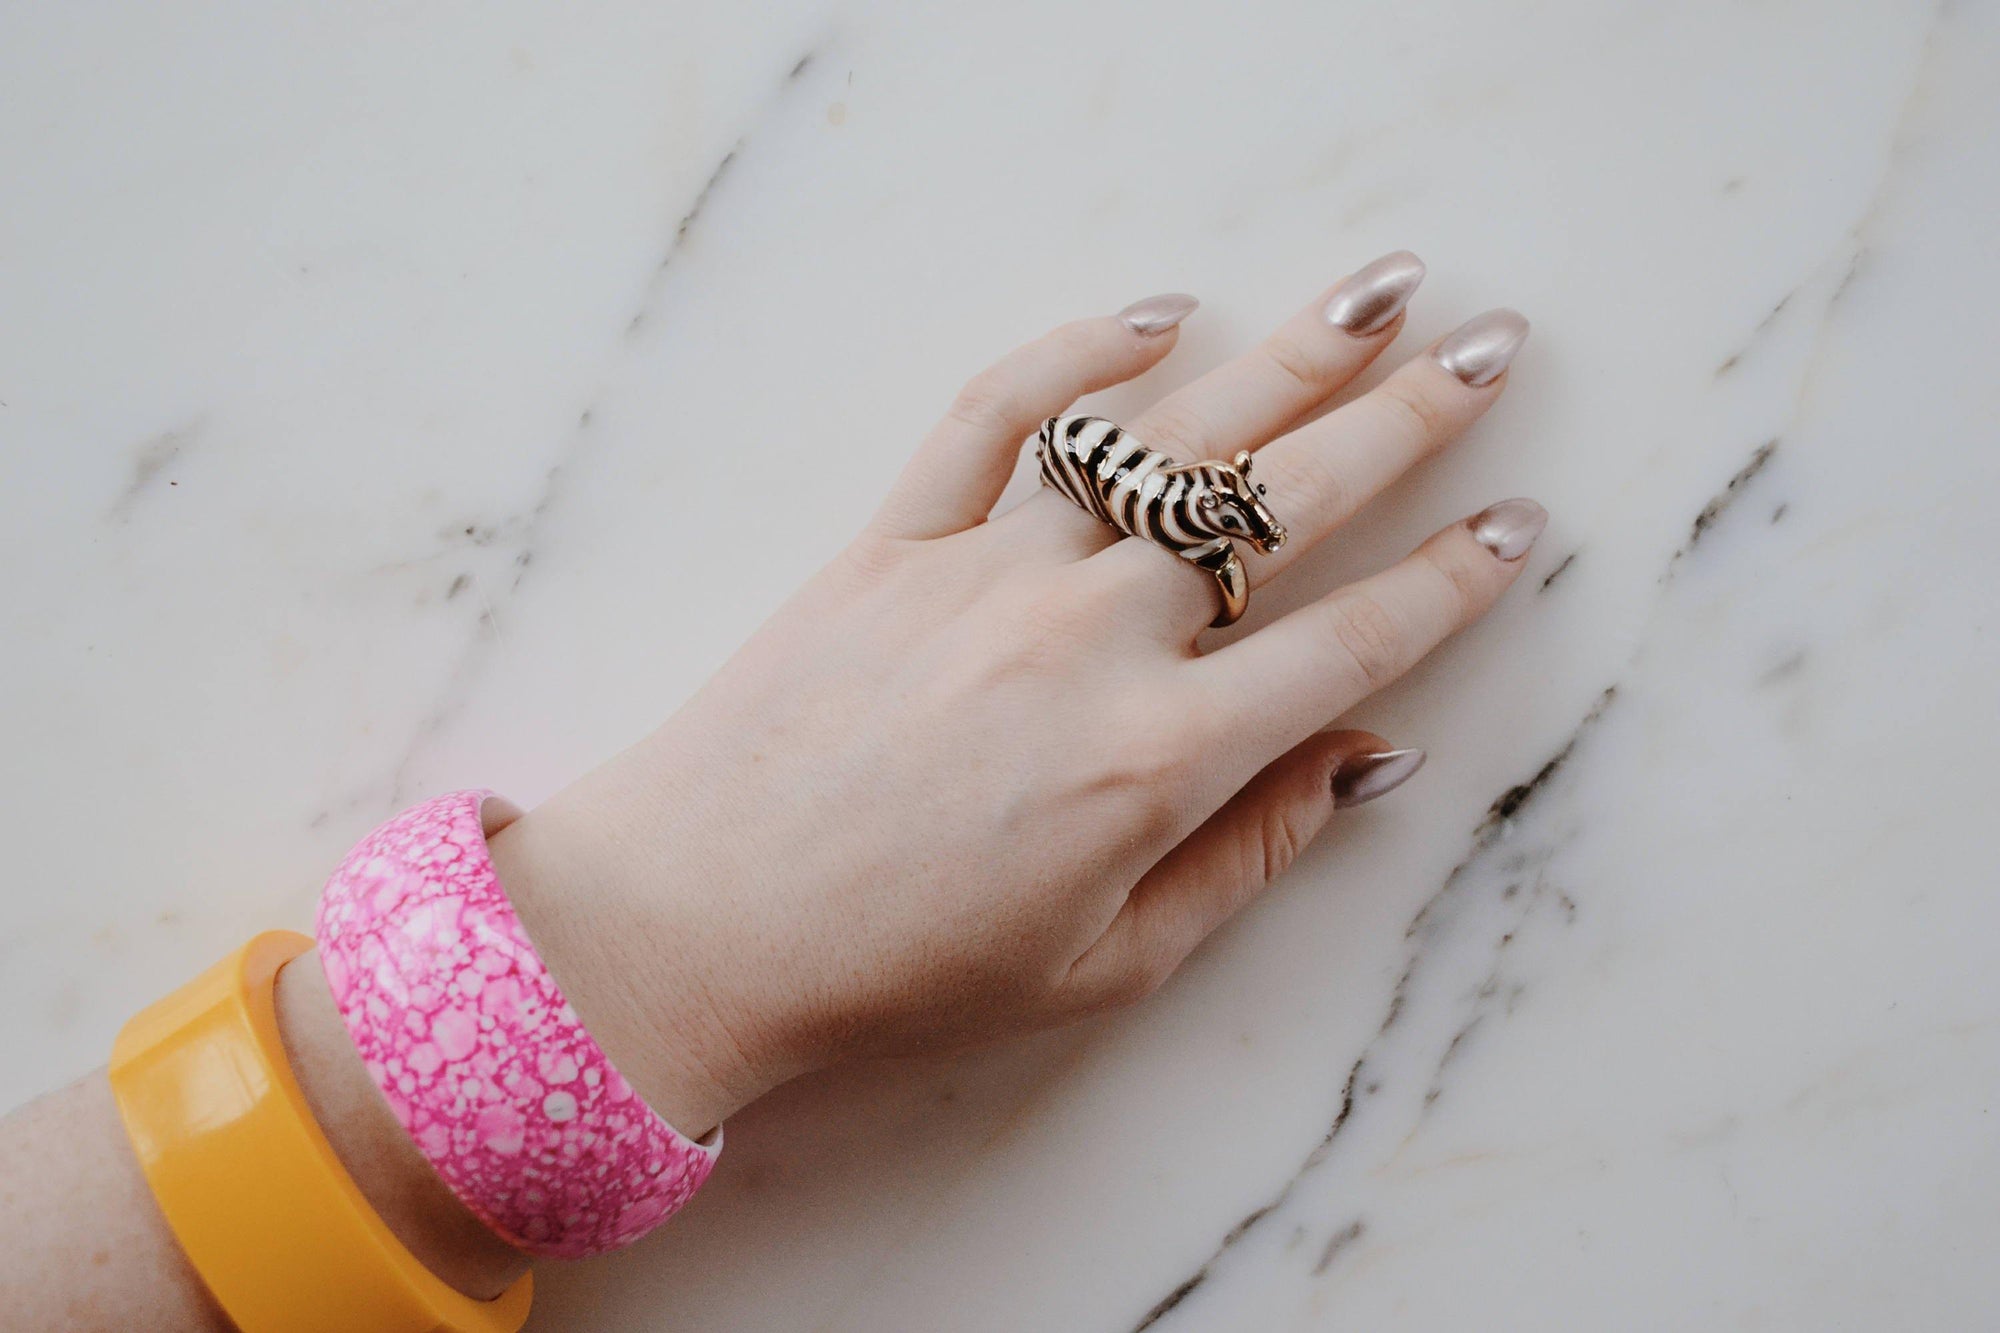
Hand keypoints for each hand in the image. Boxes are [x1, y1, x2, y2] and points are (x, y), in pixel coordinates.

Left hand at [487, 258, 1543, 1138]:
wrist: (690, 927)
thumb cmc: (898, 976)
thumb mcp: (1104, 965)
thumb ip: (1248, 856)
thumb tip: (1367, 761)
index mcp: (1156, 759)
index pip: (1350, 644)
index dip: (1453, 585)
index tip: (1523, 530)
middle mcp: (1088, 639)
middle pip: (1282, 504)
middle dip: (1407, 420)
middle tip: (1492, 346)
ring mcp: (987, 572)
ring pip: (1162, 439)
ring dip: (1285, 356)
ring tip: (1373, 290)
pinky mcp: (893, 540)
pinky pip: (997, 416)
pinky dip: (1076, 355)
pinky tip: (1158, 317)